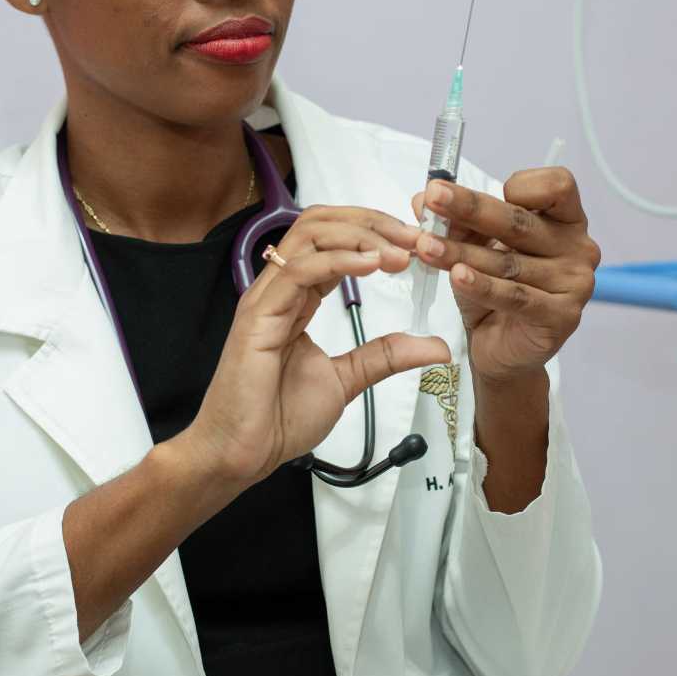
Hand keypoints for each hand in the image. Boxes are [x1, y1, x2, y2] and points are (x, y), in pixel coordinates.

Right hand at [180, 206, 449, 486]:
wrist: (241, 454)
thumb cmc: (276, 417)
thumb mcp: (347, 379)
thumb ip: (385, 355)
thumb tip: (435, 345)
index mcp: (297, 296)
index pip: (334, 240)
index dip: (376, 232)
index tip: (417, 244)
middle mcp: (279, 289)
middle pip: (320, 223)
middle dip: (371, 221)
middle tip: (414, 237)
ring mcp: (266, 299)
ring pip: (308, 236)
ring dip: (360, 235)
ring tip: (399, 250)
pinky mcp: (258, 317)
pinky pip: (296, 271)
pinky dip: (337, 260)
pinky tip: (370, 264)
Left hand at [410, 168, 599, 384]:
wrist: (501, 346)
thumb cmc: (494, 288)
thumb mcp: (474, 247)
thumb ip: (458, 221)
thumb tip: (424, 198)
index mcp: (567, 220)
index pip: (557, 186)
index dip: (522, 184)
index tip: (487, 193)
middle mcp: (579, 248)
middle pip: (521, 221)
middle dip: (470, 208)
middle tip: (433, 198)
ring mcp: (575, 284)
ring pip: (509, 262)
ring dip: (462, 253)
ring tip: (426, 246)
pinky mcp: (562, 317)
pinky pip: (515, 296)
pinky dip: (483, 286)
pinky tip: (457, 277)